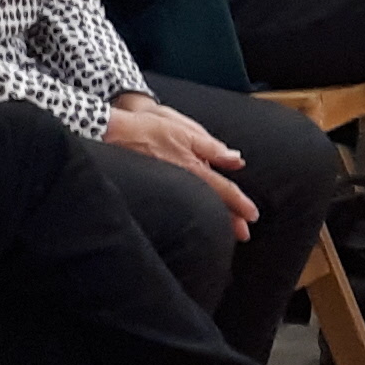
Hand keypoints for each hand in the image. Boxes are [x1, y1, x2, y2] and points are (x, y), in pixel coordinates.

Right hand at [103, 92, 255, 234]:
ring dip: (213, 219)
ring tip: (226, 232)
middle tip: (244, 235)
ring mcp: (168, 188)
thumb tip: (236, 159)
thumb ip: (212, 148)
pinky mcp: (155, 189)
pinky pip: (180, 203)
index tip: (252, 216)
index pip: (223, 190)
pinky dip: (192, 212)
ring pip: (196, 206)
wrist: (112, 134)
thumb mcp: (186, 132)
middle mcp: (182, 182)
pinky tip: (194, 218)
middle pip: (211, 204)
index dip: (239, 204)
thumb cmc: (148, 129)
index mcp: (193, 168)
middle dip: (229, 221)